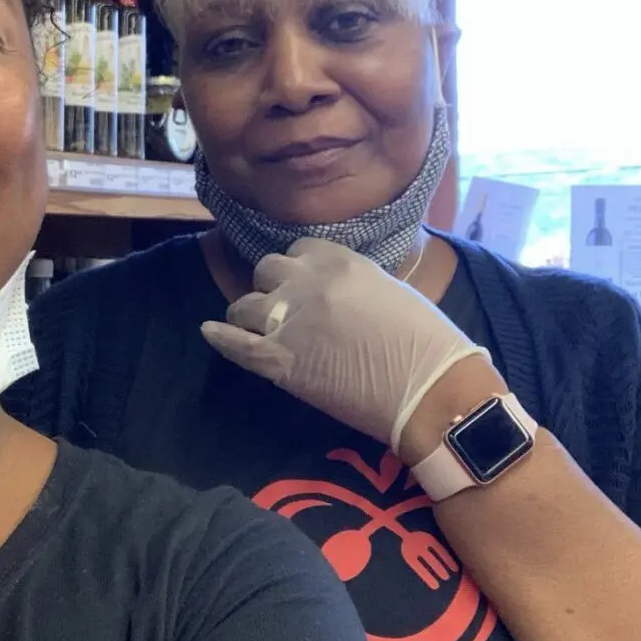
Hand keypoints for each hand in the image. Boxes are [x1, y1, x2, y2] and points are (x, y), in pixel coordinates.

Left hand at [201, 238, 493, 455]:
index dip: (298, 269)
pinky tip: (209, 331)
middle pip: (266, 270)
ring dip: (249, 315)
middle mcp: (307, 282)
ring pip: (244, 304)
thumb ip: (355, 281)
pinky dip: (220, 336)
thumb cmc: (428, 342)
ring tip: (256, 329)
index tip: (304, 285)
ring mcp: (287, 320)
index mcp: (339, 261)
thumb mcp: (392, 290)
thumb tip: (338, 289)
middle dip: (272, 288)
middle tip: (283, 310)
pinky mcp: (277, 360)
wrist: (431, 391)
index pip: (298, 249)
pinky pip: (234, 342)